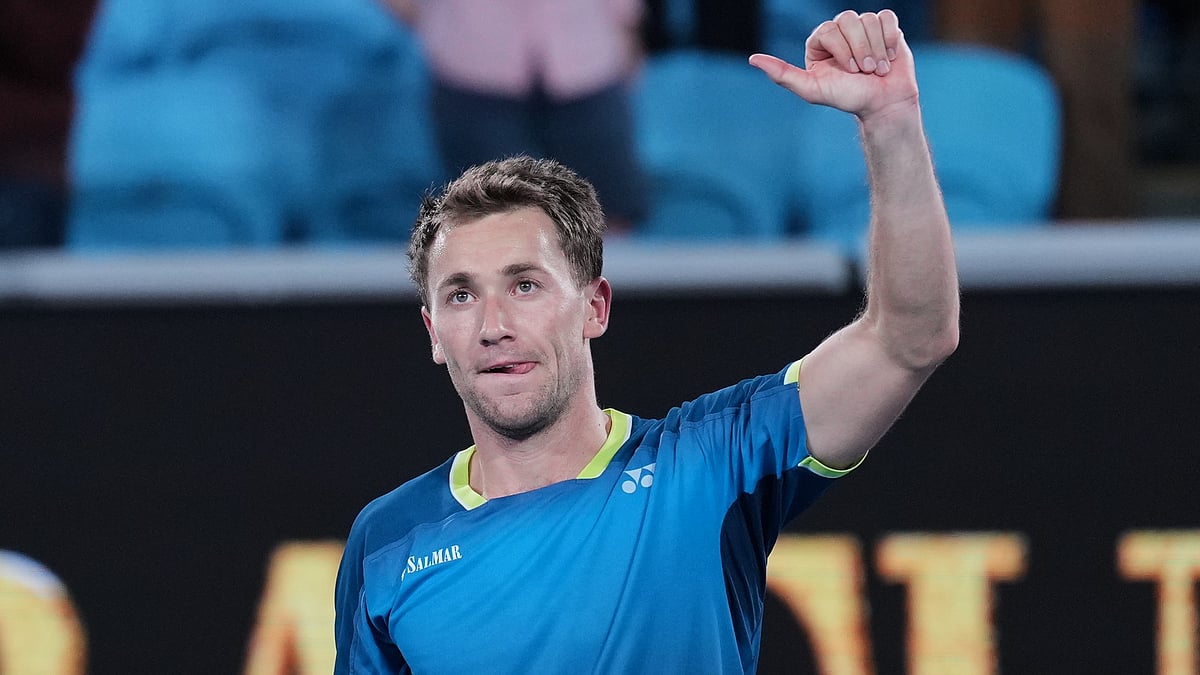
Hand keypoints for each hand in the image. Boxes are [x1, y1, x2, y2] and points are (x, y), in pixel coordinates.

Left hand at [748, 10, 917, 121]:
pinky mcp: (885, 27)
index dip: (842, 50)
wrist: (884, 104)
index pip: (828, 30)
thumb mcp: (812, 90)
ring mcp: (862, 28)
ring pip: (868, 19)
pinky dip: (890, 39)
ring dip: (876, 48)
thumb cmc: (848, 98)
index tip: (850, 72)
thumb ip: (782, 75)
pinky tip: (888, 57)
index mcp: (819, 43)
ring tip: (877, 69)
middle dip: (860, 49)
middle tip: (864, 71)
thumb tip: (753, 59)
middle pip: (848, 20)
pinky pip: (887, 18)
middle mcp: (839, 32)